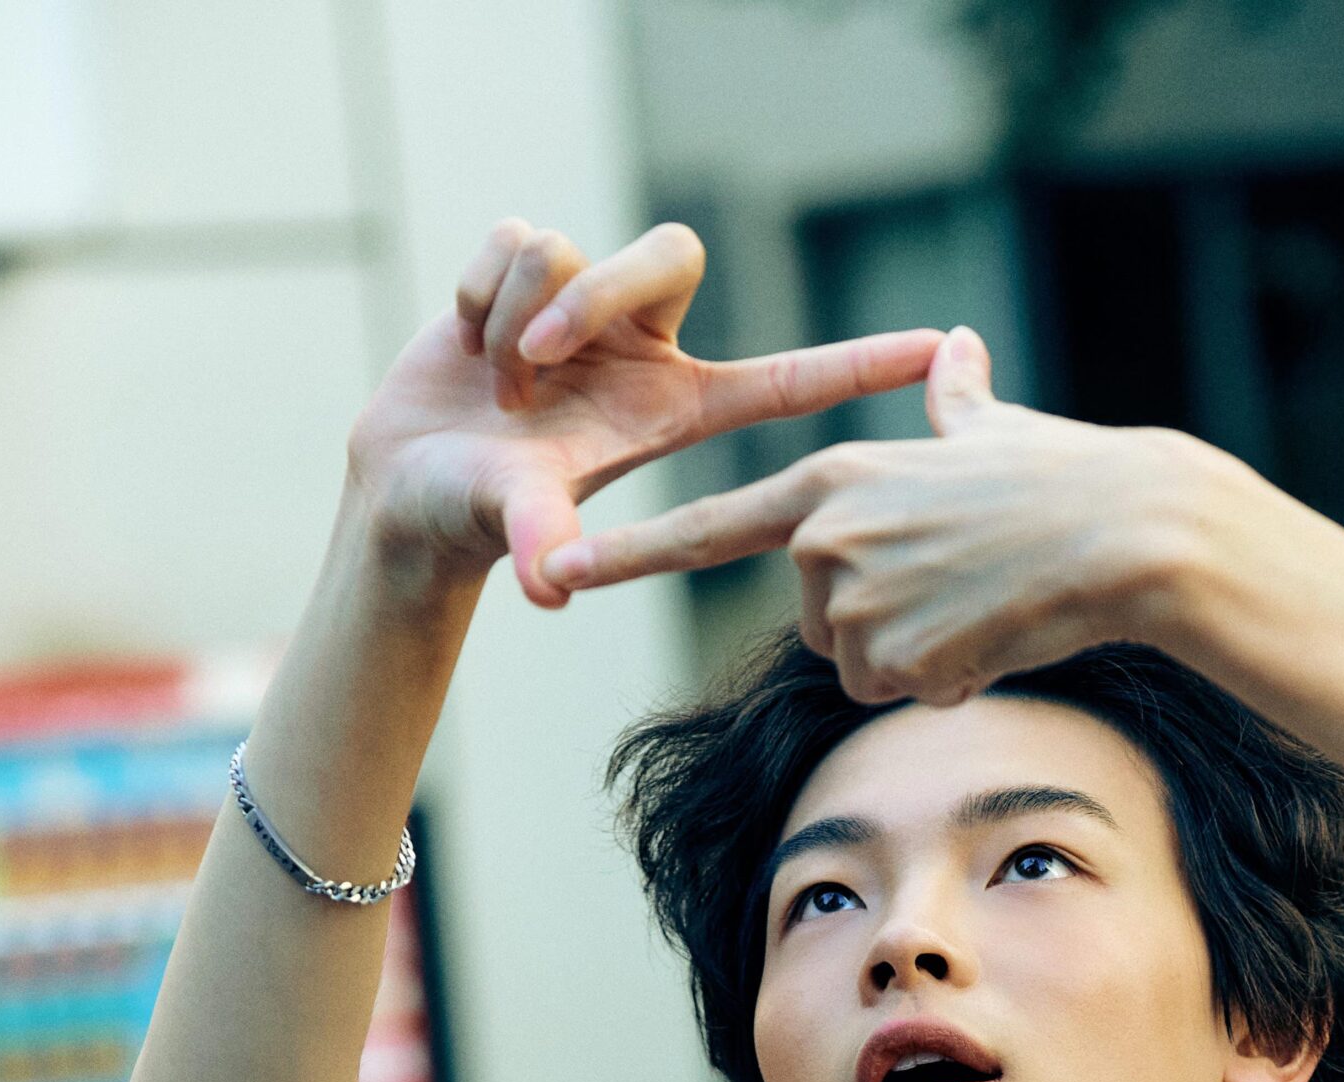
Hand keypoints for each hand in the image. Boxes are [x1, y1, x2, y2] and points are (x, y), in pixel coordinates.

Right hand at [345, 219, 942, 607]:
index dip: (857, 364)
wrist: (406, 488)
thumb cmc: (474, 517)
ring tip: (495, 378)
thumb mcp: (516, 525)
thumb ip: (539, 538)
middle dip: (592, 292)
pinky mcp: (529, 272)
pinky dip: (478, 291)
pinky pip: (517, 237)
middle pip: (670, 252)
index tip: (937, 350)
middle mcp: (643, 348)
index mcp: (675, 409)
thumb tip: (549, 582)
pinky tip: (467, 340)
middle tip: (534, 357)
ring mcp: (589, 306)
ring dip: (514, 312)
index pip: (787, 379)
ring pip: (572, 248)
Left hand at [541, 327, 1202, 696]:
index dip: (632, 553)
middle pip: (820, 627)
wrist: (1122, 533)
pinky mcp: (897, 656)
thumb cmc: (1065, 479)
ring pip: (865, 670)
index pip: (710, 527)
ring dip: (921, 658)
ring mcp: (857, 602)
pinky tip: (993, 635)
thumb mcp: (994, 432)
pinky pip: (908, 696)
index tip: (560, 566)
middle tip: (955, 587)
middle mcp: (825, 541)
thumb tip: (955, 354)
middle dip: (882, 628)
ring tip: (981, 605)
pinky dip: (951, 681)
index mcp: (830, 481)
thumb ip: (954, 406)